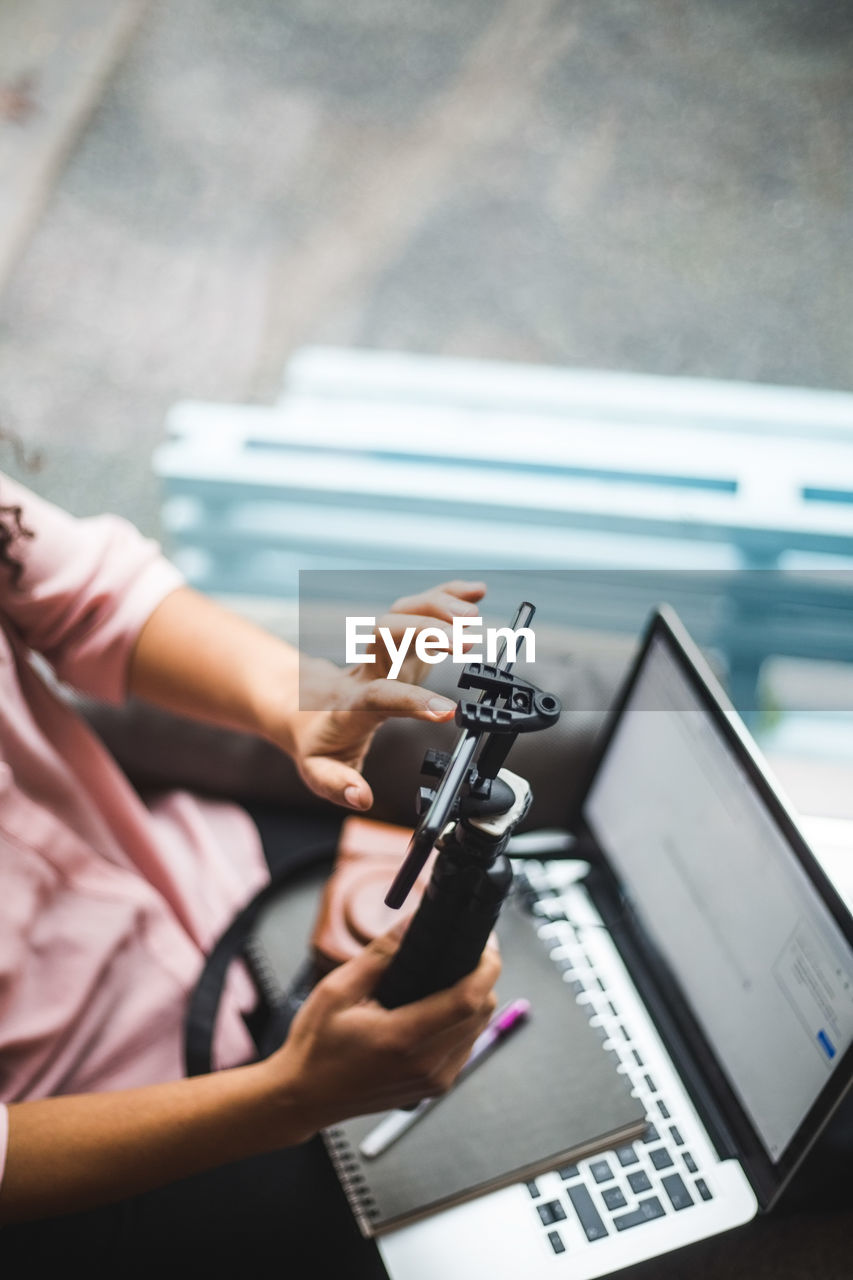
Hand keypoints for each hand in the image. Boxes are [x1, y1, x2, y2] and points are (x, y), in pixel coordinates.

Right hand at [264, 924, 500, 1141]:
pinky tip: (439, 1005)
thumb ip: (381, 955)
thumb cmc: (316, 1046)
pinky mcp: (435, 1088)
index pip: (467, 1001)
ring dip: (474, 999)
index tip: (484, 943)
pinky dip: (463, 1021)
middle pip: (482, 1012)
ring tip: (448, 975)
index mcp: (401, 1040)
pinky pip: (466, 1045)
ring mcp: (434, 1082)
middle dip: (482, 976)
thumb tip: (414, 922)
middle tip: (463, 950)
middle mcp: (426, 1066)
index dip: (485, 967)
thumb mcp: (337, 990)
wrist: (305, 1098)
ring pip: (478, 1028)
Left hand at [280, 579, 485, 809]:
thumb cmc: (315, 740)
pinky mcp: (397, 643)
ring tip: (474, 613)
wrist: (298, 706)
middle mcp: (367, 669)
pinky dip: (446, 596)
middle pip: (388, 633)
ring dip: (438, 605)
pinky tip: (474, 591)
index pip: (381, 695)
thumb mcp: (319, 771)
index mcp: (353, 704)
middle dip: (426, 629)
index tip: (449, 713)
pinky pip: (418, 611)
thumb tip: (359, 797)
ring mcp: (381, 651)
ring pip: (402, 613)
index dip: (413, 701)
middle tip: (468, 640)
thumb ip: (337, 784)